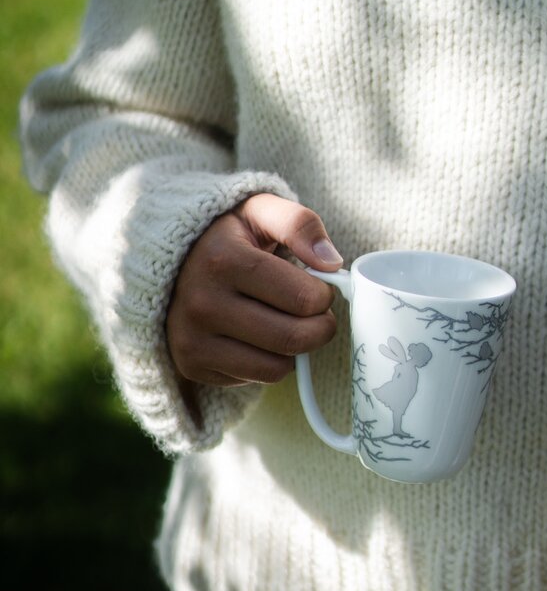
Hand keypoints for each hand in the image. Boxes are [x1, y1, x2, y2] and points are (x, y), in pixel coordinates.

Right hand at [166, 194, 341, 391]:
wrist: (170, 262)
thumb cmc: (229, 237)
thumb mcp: (260, 211)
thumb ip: (300, 225)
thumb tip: (332, 262)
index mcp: (223, 260)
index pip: (302, 297)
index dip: (324, 296)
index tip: (319, 288)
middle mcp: (202, 303)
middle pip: (293, 338)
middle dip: (321, 328)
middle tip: (317, 314)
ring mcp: (192, 339)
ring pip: (277, 367)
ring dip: (296, 349)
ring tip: (286, 321)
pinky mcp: (192, 365)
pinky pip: (256, 378)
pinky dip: (269, 362)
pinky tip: (258, 336)